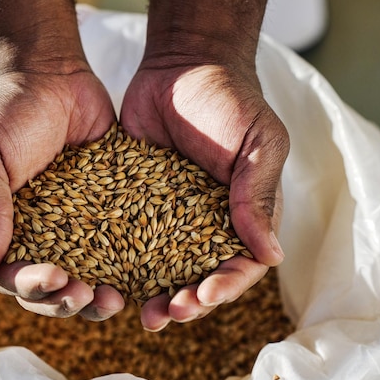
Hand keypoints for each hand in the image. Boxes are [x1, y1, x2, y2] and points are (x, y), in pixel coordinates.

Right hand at [0, 51, 124, 319]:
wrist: (48, 73)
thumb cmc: (4, 113)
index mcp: (2, 231)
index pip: (12, 277)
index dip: (31, 288)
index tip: (53, 279)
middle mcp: (39, 236)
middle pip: (52, 288)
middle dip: (68, 301)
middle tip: (89, 297)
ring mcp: (77, 227)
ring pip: (89, 276)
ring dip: (99, 297)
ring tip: (117, 299)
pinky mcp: (110, 211)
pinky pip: (121, 245)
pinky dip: (131, 265)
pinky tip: (146, 273)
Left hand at [120, 61, 288, 330]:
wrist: (183, 65)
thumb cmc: (230, 101)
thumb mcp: (258, 145)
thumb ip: (259, 197)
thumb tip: (272, 256)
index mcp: (242, 215)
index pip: (239, 264)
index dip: (224, 286)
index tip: (204, 296)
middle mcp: (204, 223)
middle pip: (197, 276)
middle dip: (185, 302)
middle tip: (165, 315)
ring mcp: (166, 215)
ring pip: (160, 267)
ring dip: (153, 293)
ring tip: (139, 312)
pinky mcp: (132, 201)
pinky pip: (126, 237)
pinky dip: (120, 262)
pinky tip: (106, 278)